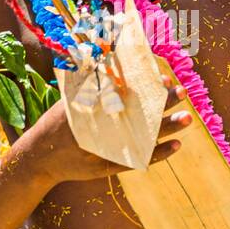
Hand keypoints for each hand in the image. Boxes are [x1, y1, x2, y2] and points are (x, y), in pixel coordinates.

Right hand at [19, 82, 190, 186]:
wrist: (40, 158)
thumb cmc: (57, 125)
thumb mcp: (69, 101)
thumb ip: (89, 86)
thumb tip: (107, 63)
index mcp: (95, 109)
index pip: (128, 96)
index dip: (148, 88)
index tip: (164, 79)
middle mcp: (105, 128)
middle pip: (141, 114)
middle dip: (164, 102)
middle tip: (183, 92)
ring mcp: (110, 148)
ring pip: (145, 138)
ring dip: (168, 127)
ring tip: (188, 119)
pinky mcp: (111, 165)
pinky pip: (140, 160)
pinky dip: (159, 154)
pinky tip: (177, 146)